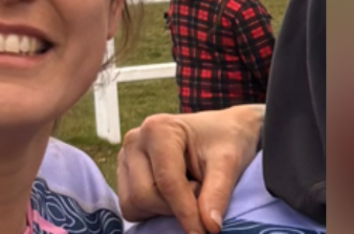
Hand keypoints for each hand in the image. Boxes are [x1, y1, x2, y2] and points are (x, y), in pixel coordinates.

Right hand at [116, 104, 263, 233]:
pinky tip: (172, 195)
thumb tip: (209, 227)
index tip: (203, 233)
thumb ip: (217, 194)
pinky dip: (153, 210)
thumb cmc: (226, 140)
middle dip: (174, 208)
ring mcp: (125, 156)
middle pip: (143, 195)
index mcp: (158, 130)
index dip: (185, 213)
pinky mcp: (124, 171)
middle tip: (200, 193)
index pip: (166, 182)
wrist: (221, 129)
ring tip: (187, 191)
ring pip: (133, 204)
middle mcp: (134, 141)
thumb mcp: (228, 163)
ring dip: (162, 210)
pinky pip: (131, 205)